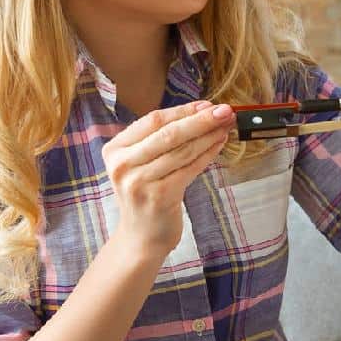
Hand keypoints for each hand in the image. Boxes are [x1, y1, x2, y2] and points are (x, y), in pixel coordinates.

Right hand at [102, 100, 234, 255]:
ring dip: (208, 135)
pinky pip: (189, 169)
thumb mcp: (141, 163)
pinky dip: (207, 155)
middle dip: (201, 120)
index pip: (153, 121)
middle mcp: (122, 165)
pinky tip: (219, 145)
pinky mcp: (159, 197)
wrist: (141, 236)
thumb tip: (202, 110)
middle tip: (225, 110)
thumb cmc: (146, 194)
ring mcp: (139, 182)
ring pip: (181, 150)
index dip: (183, 110)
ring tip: (226, 126)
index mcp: (114, 150)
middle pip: (168, 133)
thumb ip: (160, 139)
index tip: (207, 104)